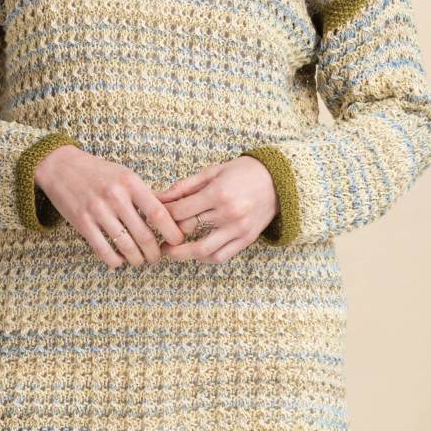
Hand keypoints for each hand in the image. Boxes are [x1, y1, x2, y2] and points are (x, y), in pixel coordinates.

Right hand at [35, 146, 185, 268]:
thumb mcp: (124, 174)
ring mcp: (97, 210)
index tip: (177, 241)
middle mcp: (115, 196)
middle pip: (144, 235)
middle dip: (155, 253)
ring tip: (140, 260)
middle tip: (157, 257)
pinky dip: (116, 260)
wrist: (60, 166)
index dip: (172, 232)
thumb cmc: (98, 172)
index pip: (158, 213)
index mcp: (130, 182)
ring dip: (137, 259)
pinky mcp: (82, 223)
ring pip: (126, 246)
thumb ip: (143, 194)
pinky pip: (104, 251)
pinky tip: (120, 259)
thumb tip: (168, 216)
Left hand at [152, 155, 278, 263]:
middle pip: (188, 230)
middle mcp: (228, 214)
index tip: (152, 216)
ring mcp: (238, 229)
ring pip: (203, 250)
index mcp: (217, 193)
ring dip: (182, 254)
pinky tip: (195, 253)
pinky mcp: (246, 240)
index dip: (162, 215)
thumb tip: (159, 196)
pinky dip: (205, 258)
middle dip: (168, 233)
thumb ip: (185, 186)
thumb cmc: (242, 172)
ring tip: (169, 252)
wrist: (278, 181)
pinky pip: (221, 256)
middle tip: (155, 235)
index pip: (180, 211)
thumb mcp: (212, 172)